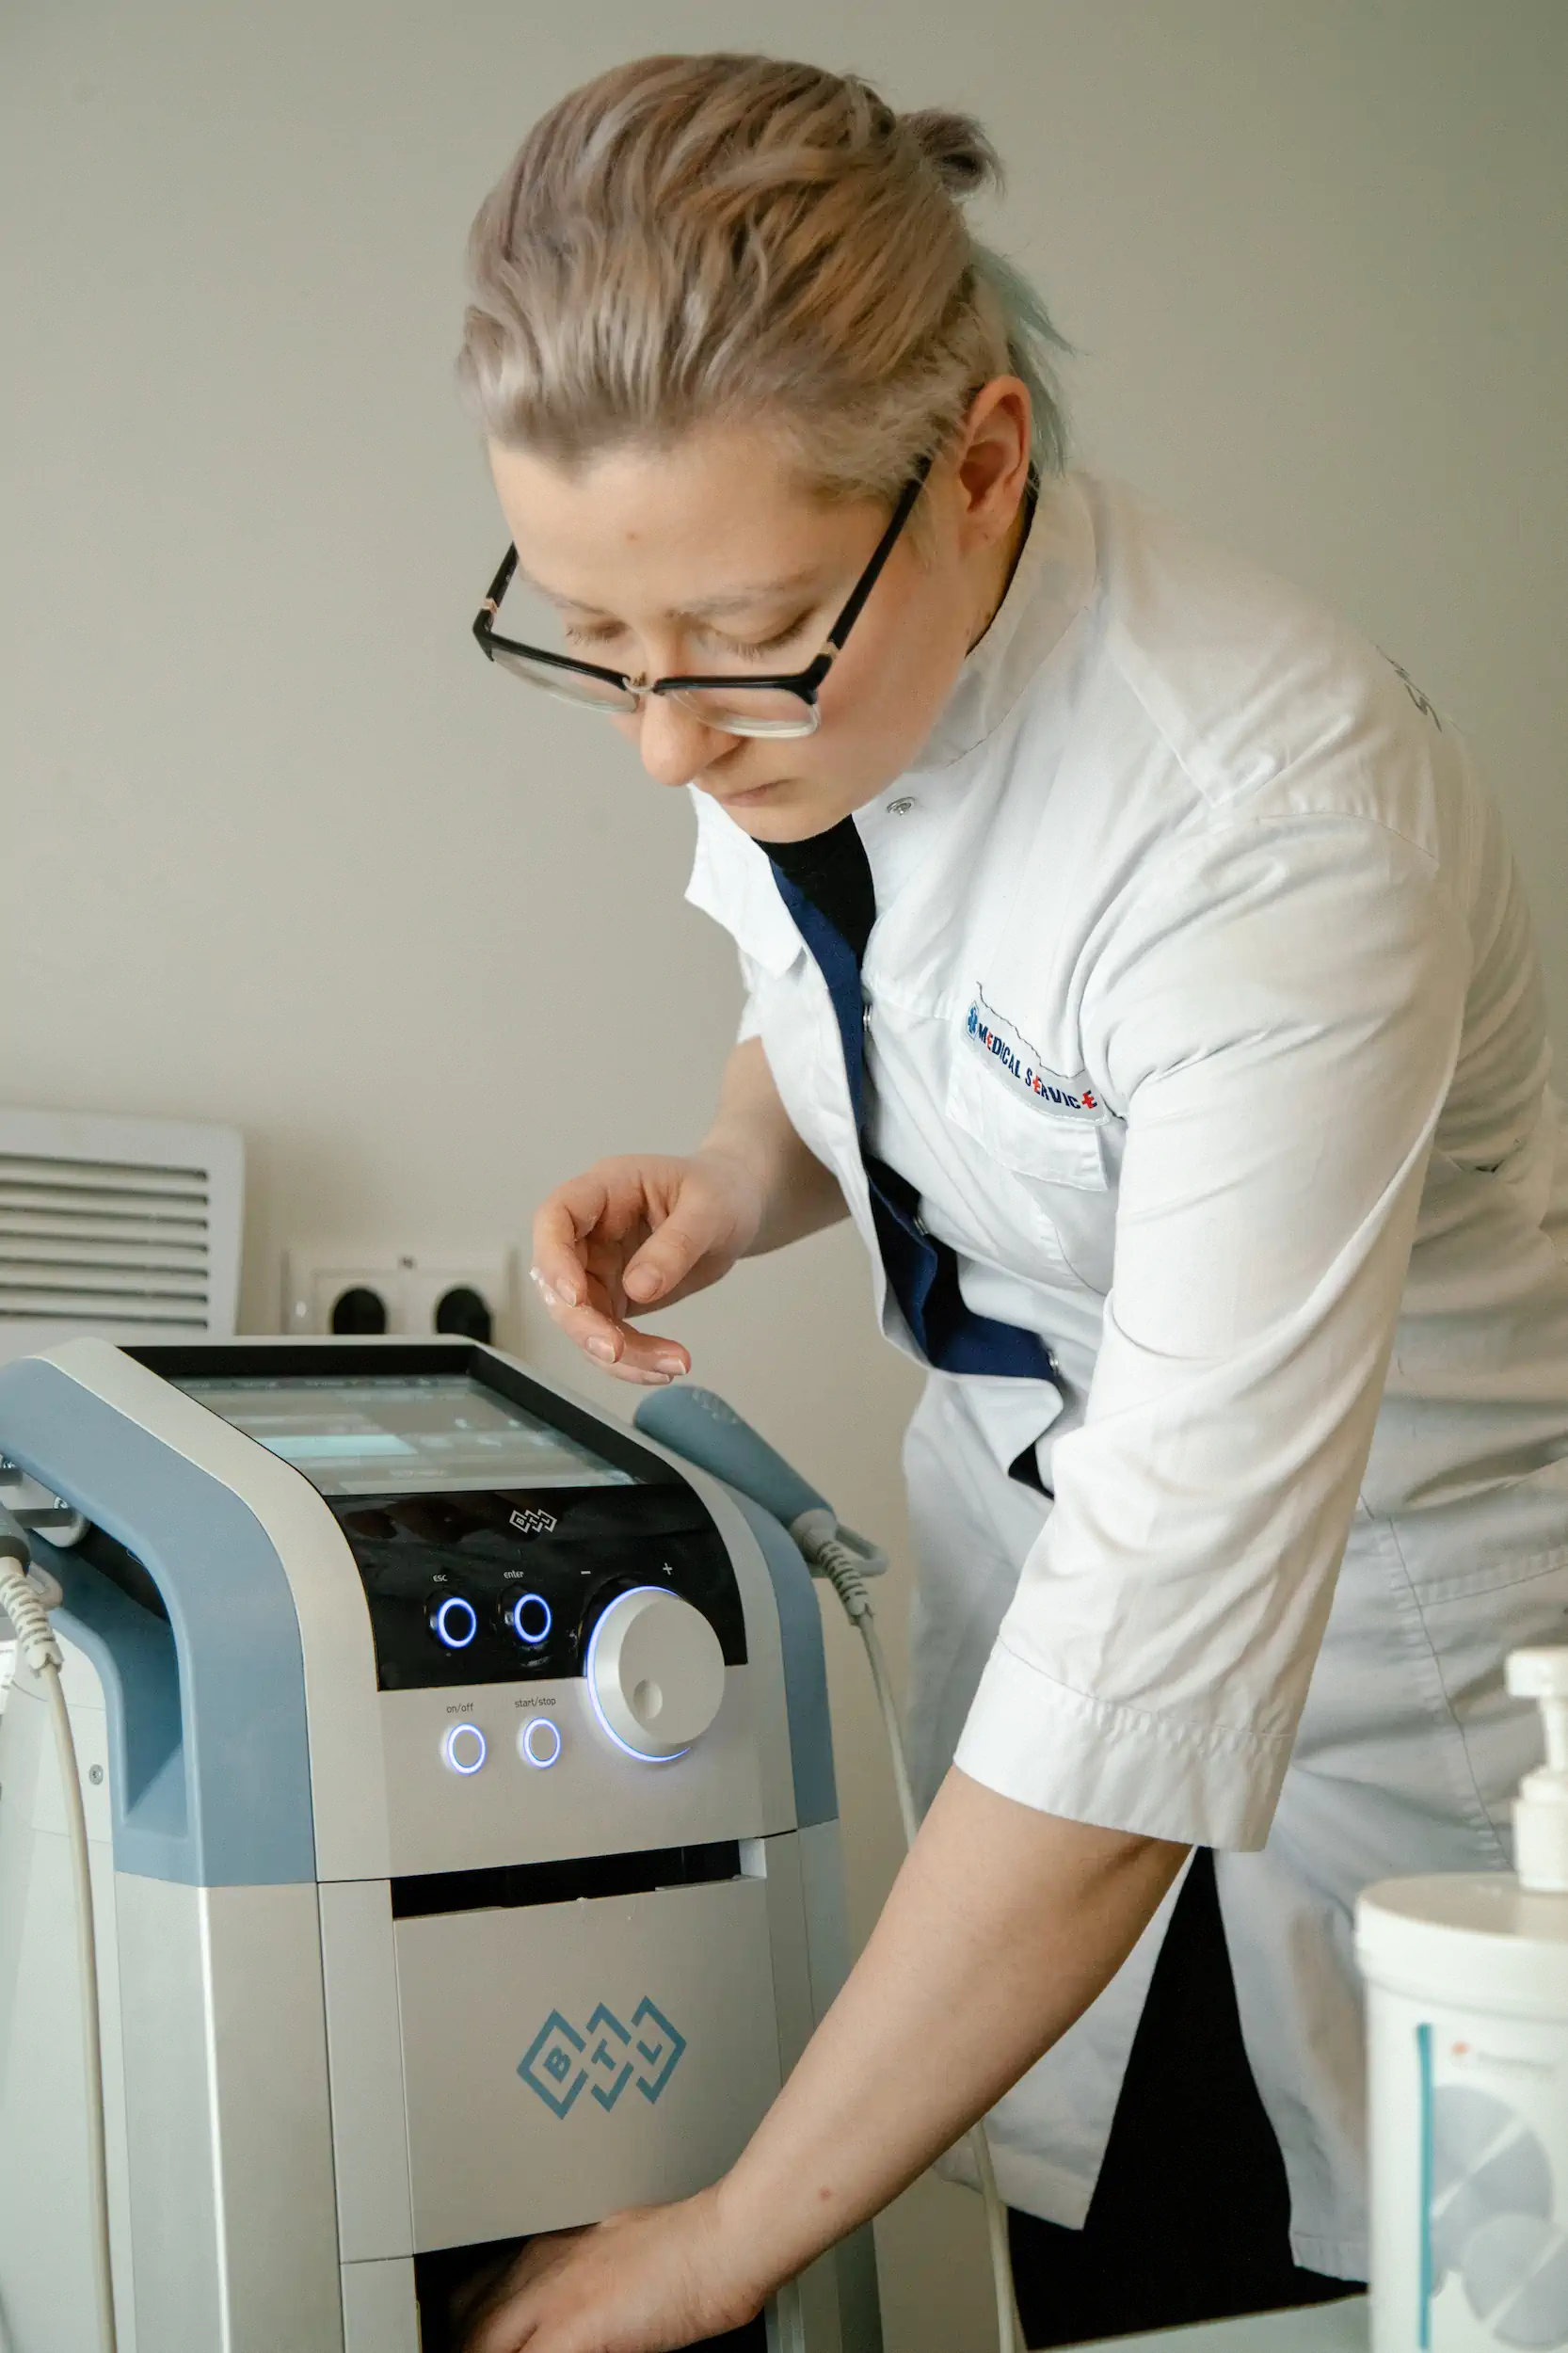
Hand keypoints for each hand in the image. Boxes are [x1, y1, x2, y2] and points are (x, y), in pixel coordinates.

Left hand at [460, 2192, 762, 2352]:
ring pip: (478, 2342)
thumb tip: (577, 2310)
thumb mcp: (614, 2253)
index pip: (473, 2293)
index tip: (476, 2343)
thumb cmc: (687, 2249)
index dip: (467, 2328)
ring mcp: (551, 2298)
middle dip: (467, 2344)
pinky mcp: (572, 2328)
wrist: (723, 2241)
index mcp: (547, 2249)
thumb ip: (580, 2280)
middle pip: (464, 2318)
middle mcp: (539, 2267)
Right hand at [529, 1150, 764, 1383]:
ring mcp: (599, 1266)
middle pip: (558, 1281)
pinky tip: (665, 1368)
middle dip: (582, 1325)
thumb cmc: (721, 1192)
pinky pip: (609, 1336)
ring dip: (617, 1354)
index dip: (554, 1258)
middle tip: (617, 1352)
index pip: (555, 1216)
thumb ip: (676, 1244)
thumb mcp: (710, 1209)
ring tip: (671, 1366)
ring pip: (582, 1320)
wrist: (739, 1209)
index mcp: (605, 1189)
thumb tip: (638, 1289)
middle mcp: (591, 1230)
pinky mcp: (615, 1298)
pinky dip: (633, 1360)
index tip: (575, 1297)